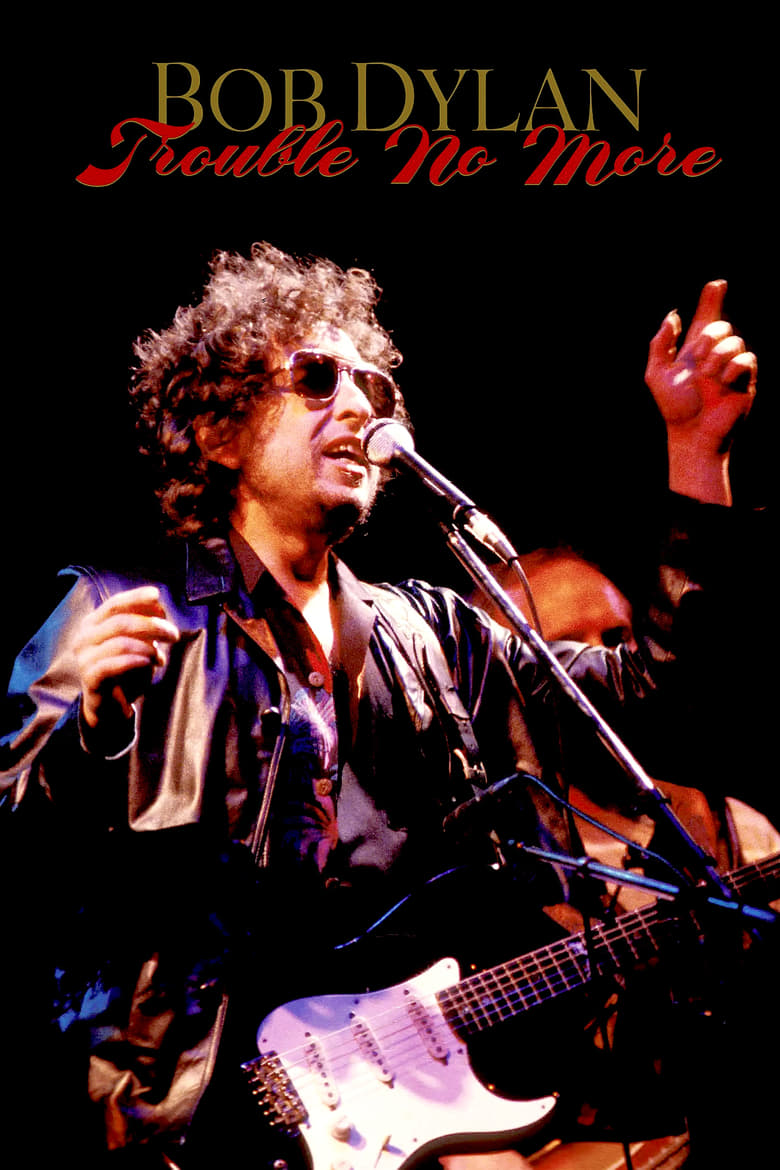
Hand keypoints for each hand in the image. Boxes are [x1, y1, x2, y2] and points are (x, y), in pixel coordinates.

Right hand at [73, 586, 179, 730]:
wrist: (109, 706)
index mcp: (94, 623)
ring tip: (161, 657)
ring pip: (119, 643)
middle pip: (121, 622)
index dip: (136, 597)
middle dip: (151, 625)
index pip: (115, 604)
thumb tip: (158, 606)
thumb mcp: (137, 642)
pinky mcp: (90, 678)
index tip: (157, 595)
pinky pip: (113, 665)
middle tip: (173, 634)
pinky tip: (150, 663)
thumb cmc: (125, 669)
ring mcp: (84, 658)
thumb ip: (144, 624)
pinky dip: (135, 661)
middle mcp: (84, 637)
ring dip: (147, 648)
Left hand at [645, 279, 756, 503]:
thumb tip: (673, 315)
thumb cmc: (674, 408)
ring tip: (707, 377)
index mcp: (694, 351)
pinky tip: (723, 381)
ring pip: (735, 340)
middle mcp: (714, 355)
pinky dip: (732, 367)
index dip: (711, 299)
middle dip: (710, 335)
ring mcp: (731, 367)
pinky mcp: (745, 380)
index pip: (705, 319)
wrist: (691, 434)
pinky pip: (747, 359)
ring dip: (718, 355)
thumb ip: (660, 344)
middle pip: (721, 324)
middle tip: (698, 356)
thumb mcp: (656, 374)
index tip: (717, 283)